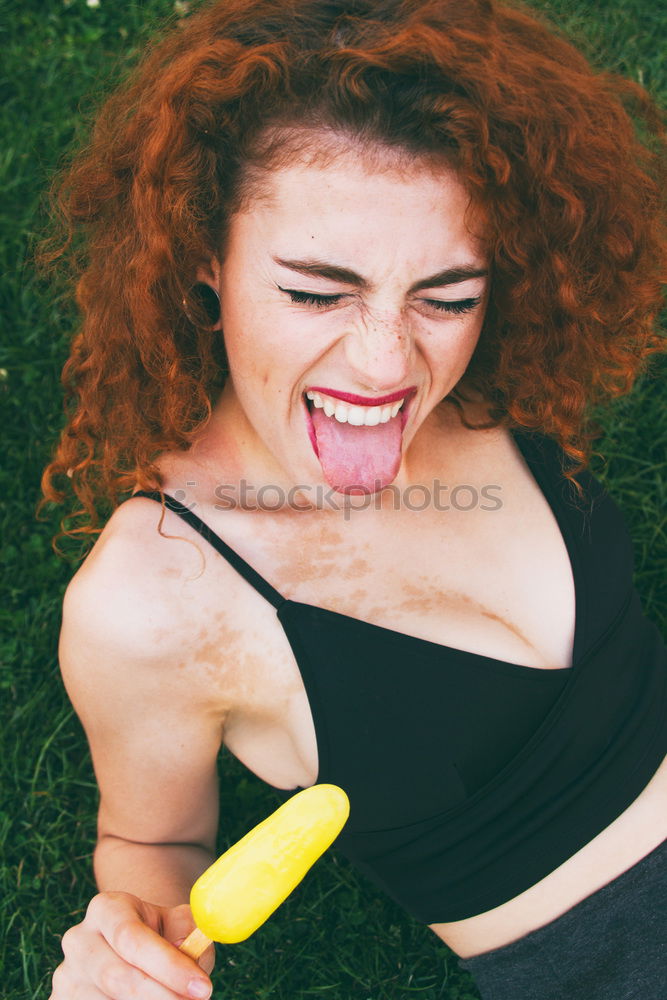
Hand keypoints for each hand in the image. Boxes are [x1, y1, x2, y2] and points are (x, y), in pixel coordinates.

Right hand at [50, 891, 214, 998]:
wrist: (133, 945)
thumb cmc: (163, 936)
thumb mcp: (180, 923)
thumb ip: (189, 932)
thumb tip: (188, 952)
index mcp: (106, 908)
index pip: (133, 938)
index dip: (168, 966)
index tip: (202, 988)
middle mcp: (79, 940)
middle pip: (117, 977)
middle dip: (161, 995)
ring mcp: (67, 975)